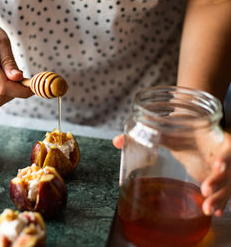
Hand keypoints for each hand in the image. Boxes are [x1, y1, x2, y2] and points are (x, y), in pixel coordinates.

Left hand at [113, 133, 230, 216]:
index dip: (226, 158)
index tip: (218, 166)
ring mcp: (222, 168)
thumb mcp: (168, 128)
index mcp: (215, 138)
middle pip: (229, 171)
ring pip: (228, 184)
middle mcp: (222, 154)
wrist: (194, 123)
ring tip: (209, 209)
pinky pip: (224, 191)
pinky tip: (215, 212)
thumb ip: (145, 133)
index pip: (227, 148)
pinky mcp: (217, 178)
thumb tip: (116, 141)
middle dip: (220, 183)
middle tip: (206, 191)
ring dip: (220, 197)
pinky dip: (221, 201)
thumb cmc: (184, 125)